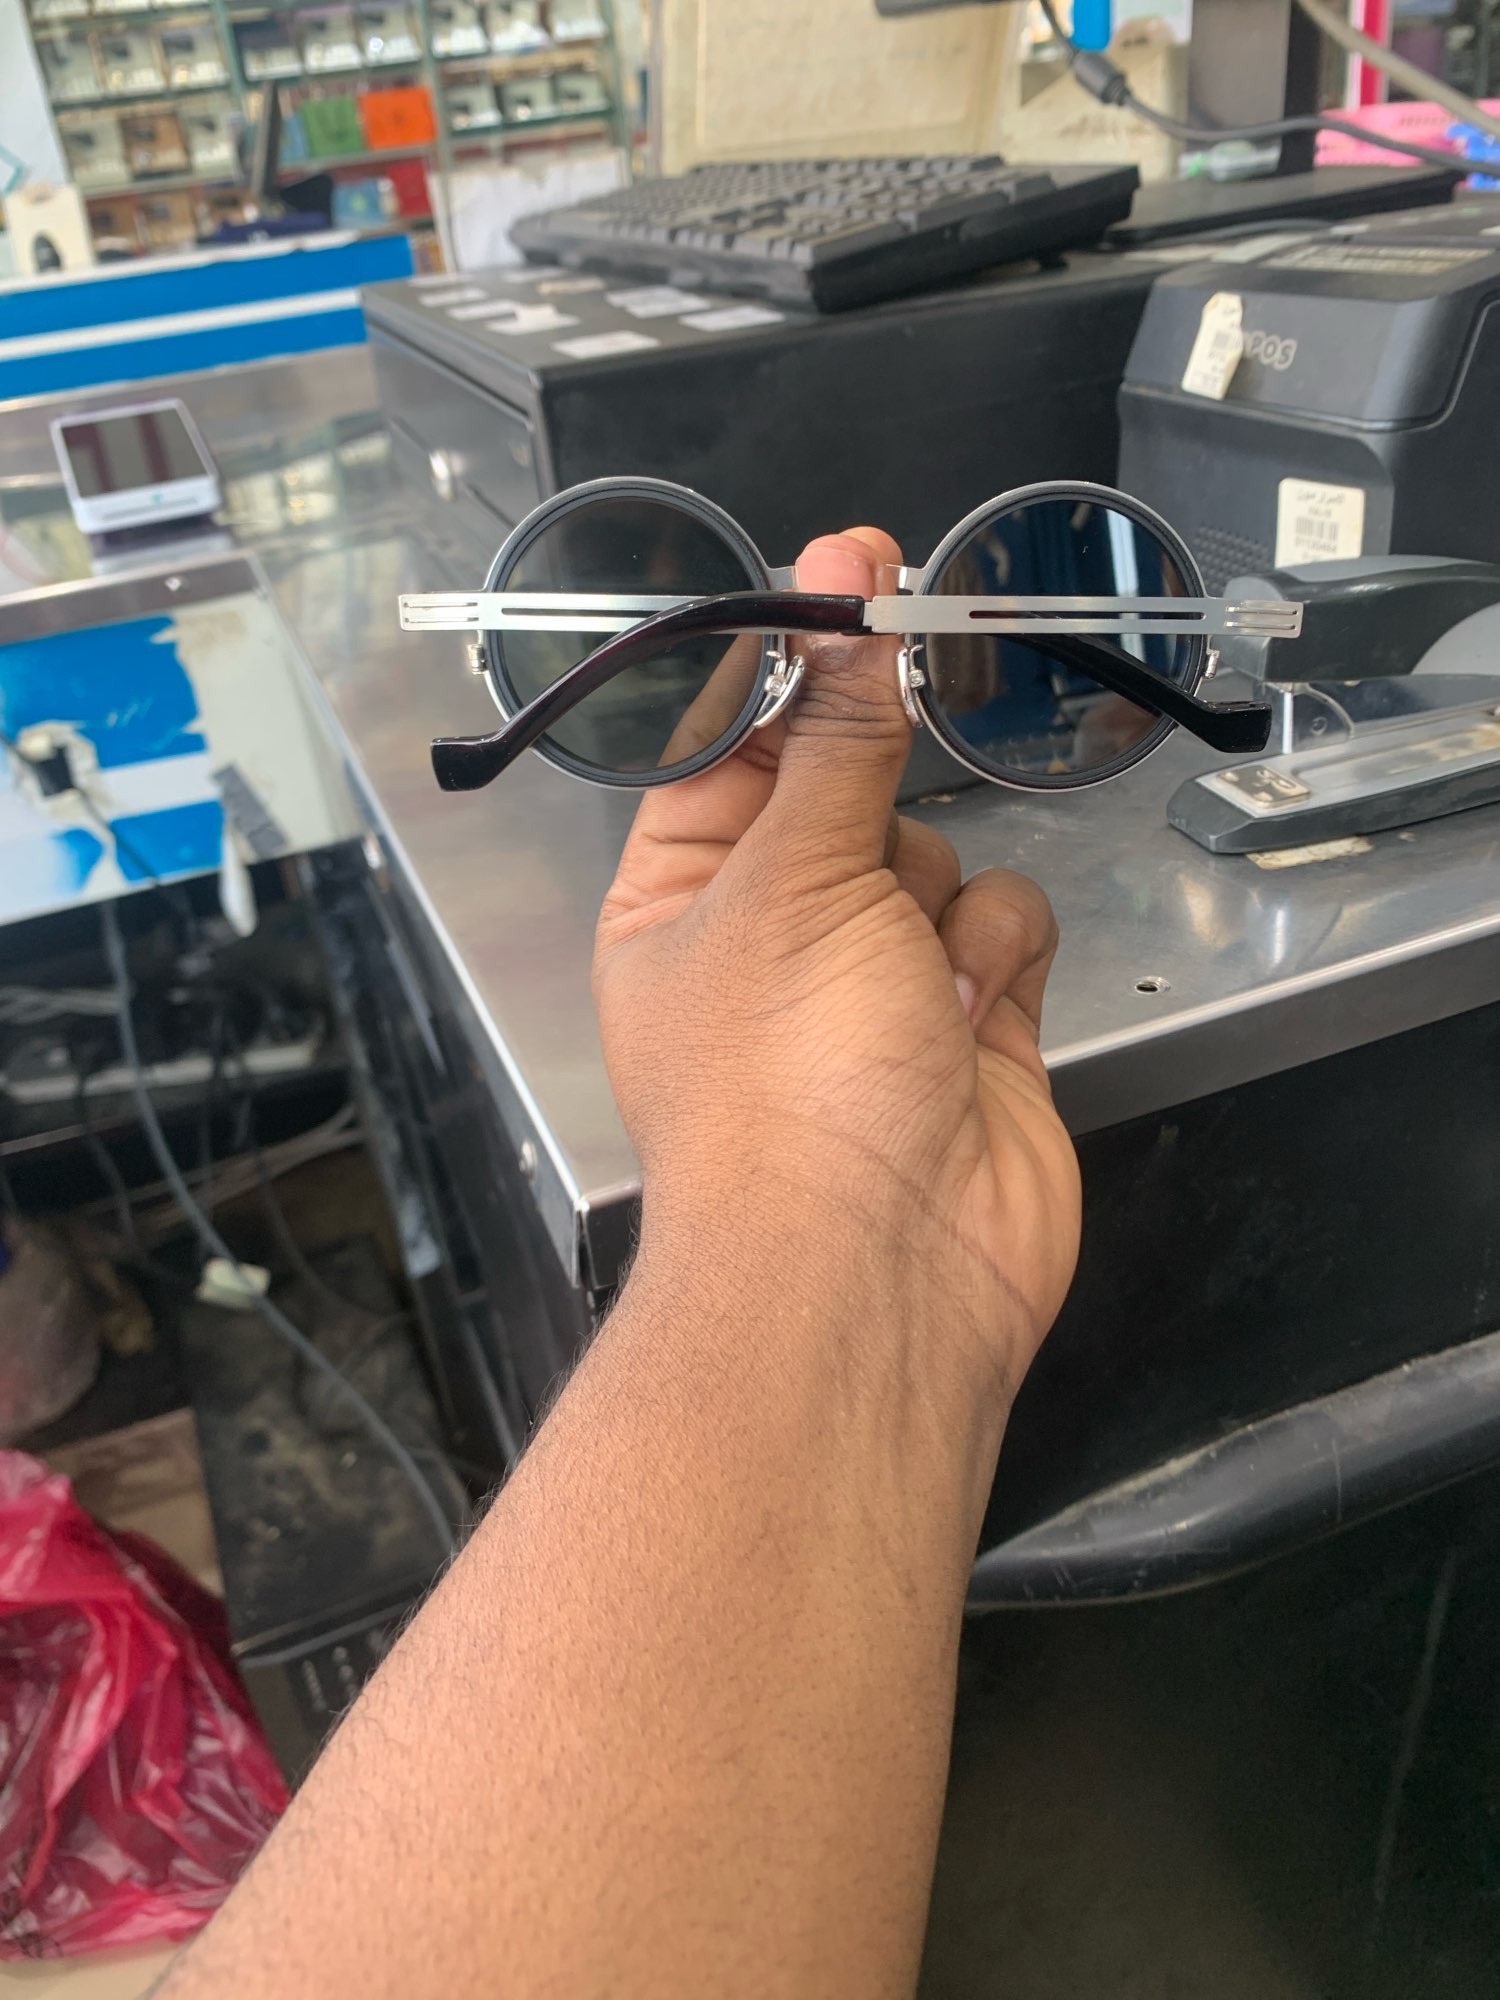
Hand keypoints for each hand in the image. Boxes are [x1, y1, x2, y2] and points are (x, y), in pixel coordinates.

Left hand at [594, 527, 1081, 1416]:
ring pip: (942, 848)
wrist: (881, 1273)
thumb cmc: (783, 1085)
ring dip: (938, 895)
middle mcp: (774, 929)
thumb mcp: (795, 876)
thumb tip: (845, 582)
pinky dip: (998, 956)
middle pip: (848, 783)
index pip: (729, 741)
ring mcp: (878, 975)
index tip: (848, 578)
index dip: (786, 662)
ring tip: (910, 979)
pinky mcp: (972, 1015)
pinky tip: (967, 1017)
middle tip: (887, 774)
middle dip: (879, 791)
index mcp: (681, 895)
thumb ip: (838, 727)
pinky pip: (1006, 920)